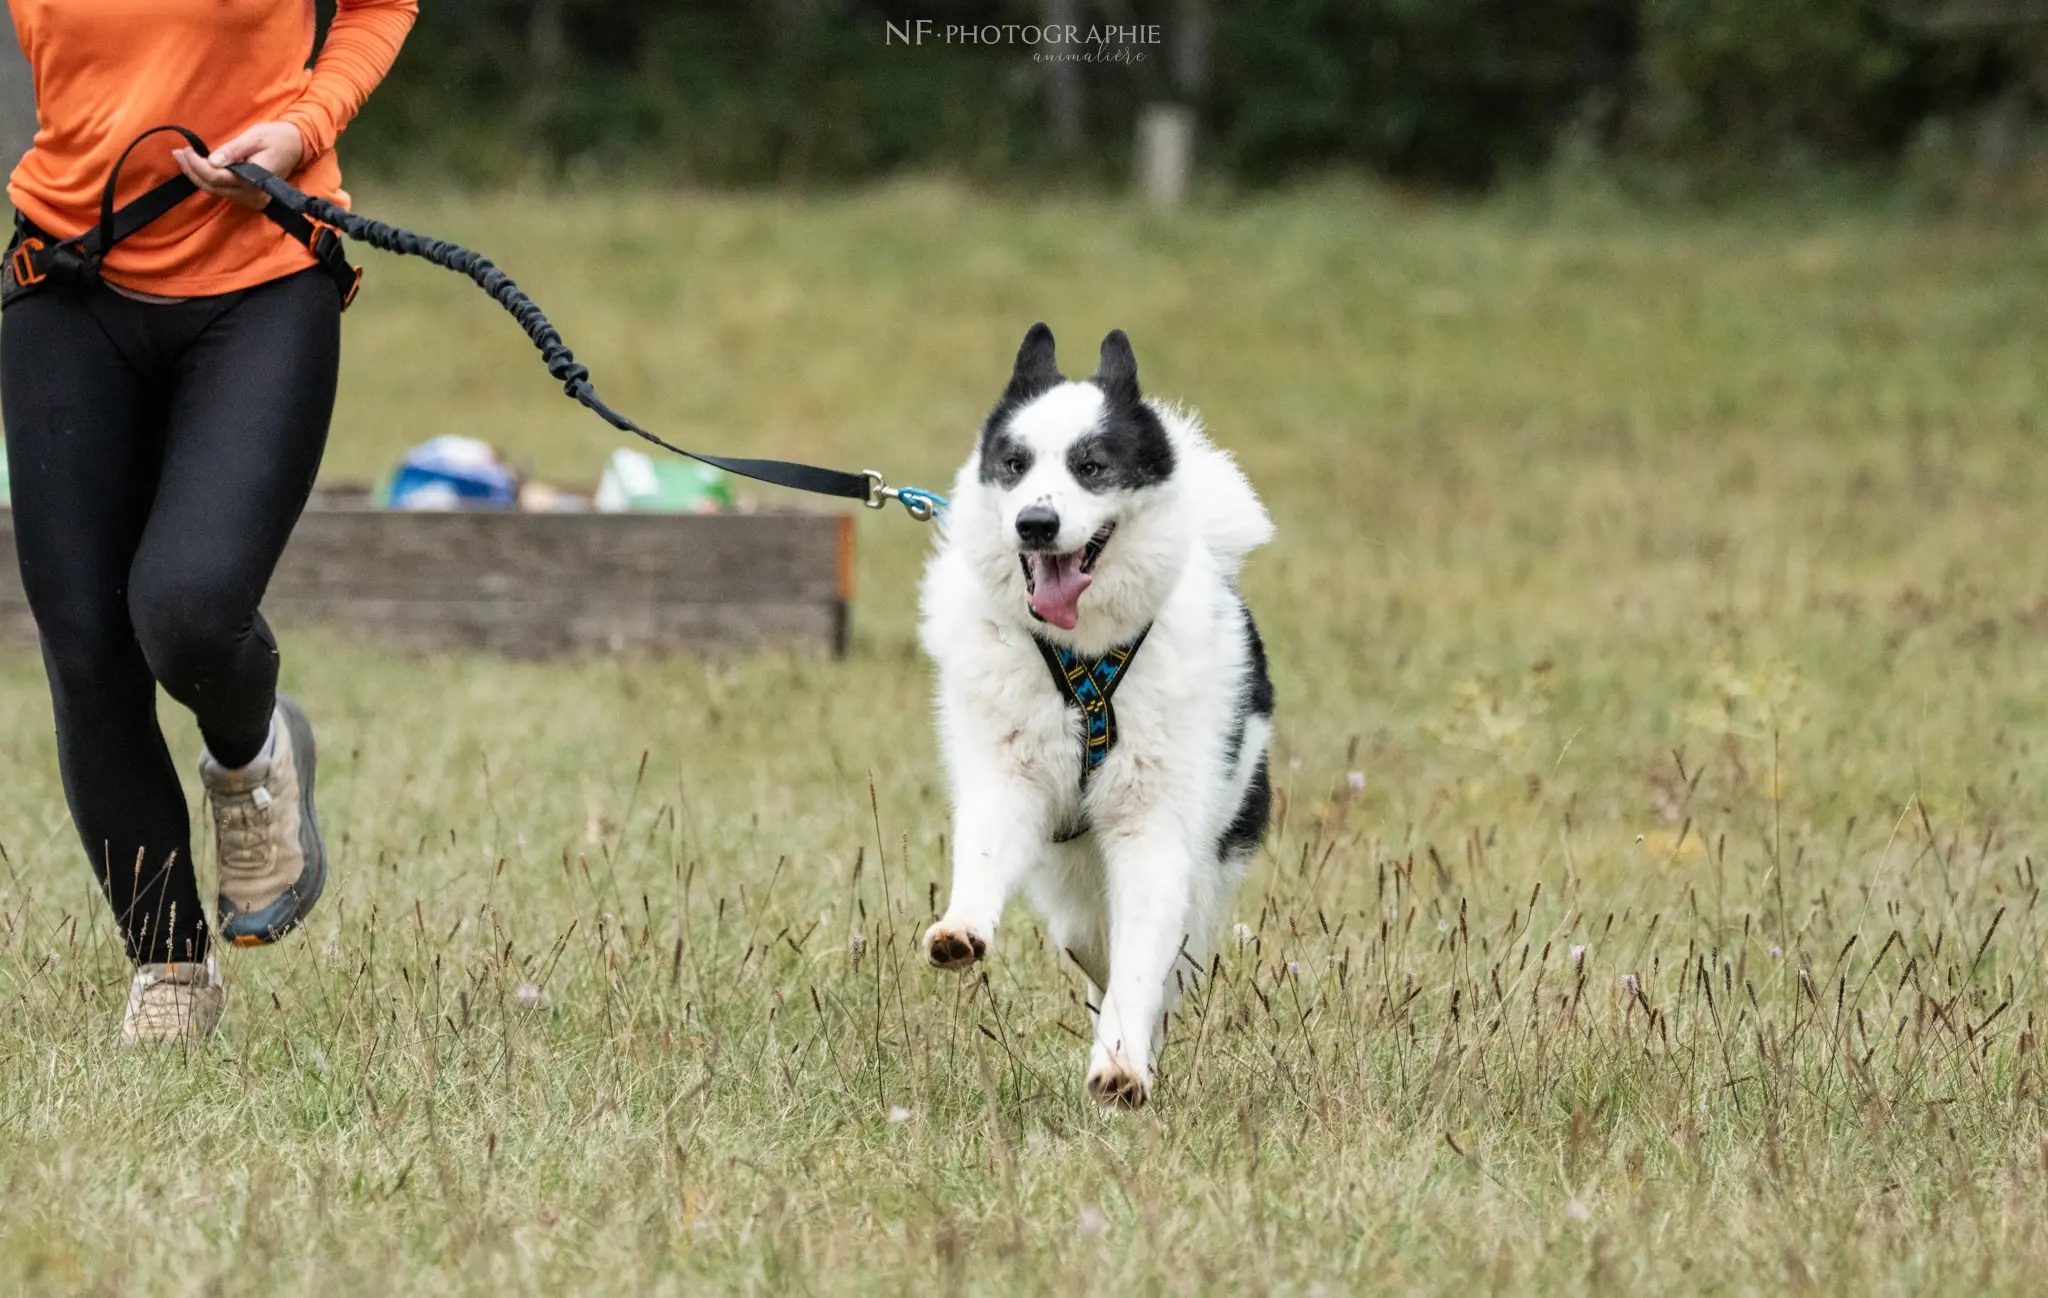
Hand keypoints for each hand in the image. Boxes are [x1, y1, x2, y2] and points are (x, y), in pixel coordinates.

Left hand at [172, 122, 305, 210]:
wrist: (297, 146)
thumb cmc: (277, 138)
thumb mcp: (254, 137)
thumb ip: (234, 150)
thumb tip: (213, 160)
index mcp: (254, 180)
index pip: (217, 177)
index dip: (197, 165)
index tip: (185, 150)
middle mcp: (252, 194)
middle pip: (212, 187)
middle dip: (192, 170)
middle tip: (178, 153)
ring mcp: (250, 198)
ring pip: (215, 191)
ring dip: (197, 175)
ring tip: (183, 158)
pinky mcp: (248, 196)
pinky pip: (222, 191)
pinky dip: (207, 179)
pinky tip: (198, 166)